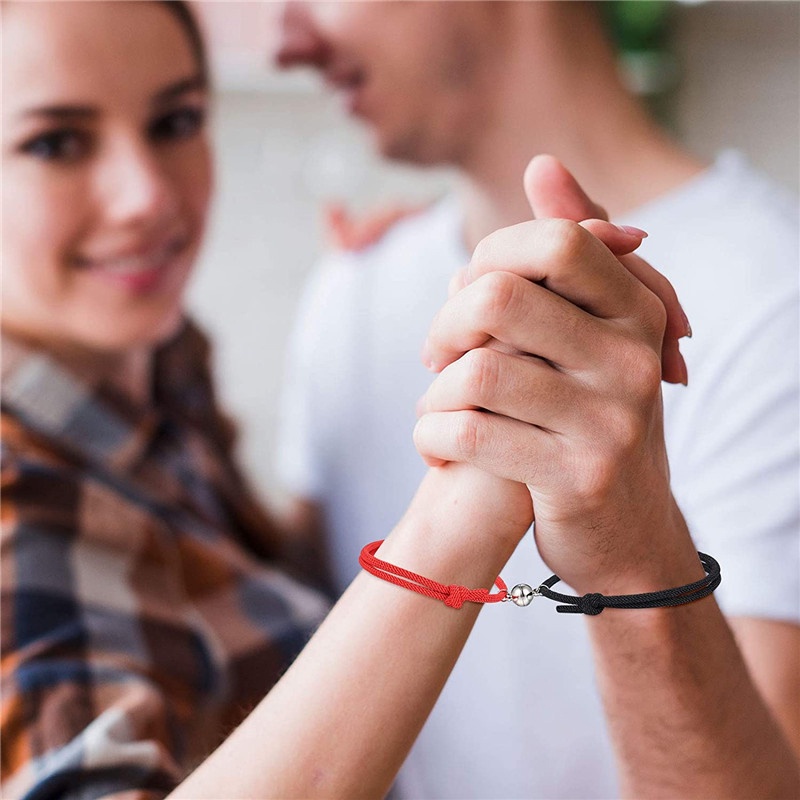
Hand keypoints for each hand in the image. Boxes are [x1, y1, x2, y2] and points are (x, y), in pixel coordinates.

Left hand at [414, 158, 699, 593]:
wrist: (625, 529)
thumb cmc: (589, 416)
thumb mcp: (592, 333)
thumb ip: (572, 250)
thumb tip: (541, 164)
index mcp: (638, 310)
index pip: (555, 241)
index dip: (489, 258)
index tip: (463, 297)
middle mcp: (634, 358)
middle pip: (500, 298)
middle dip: (444, 325)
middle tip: (434, 357)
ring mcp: (610, 421)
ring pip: (476, 373)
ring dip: (433, 393)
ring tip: (435, 408)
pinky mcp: (576, 478)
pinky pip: (469, 433)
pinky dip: (431, 436)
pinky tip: (435, 445)